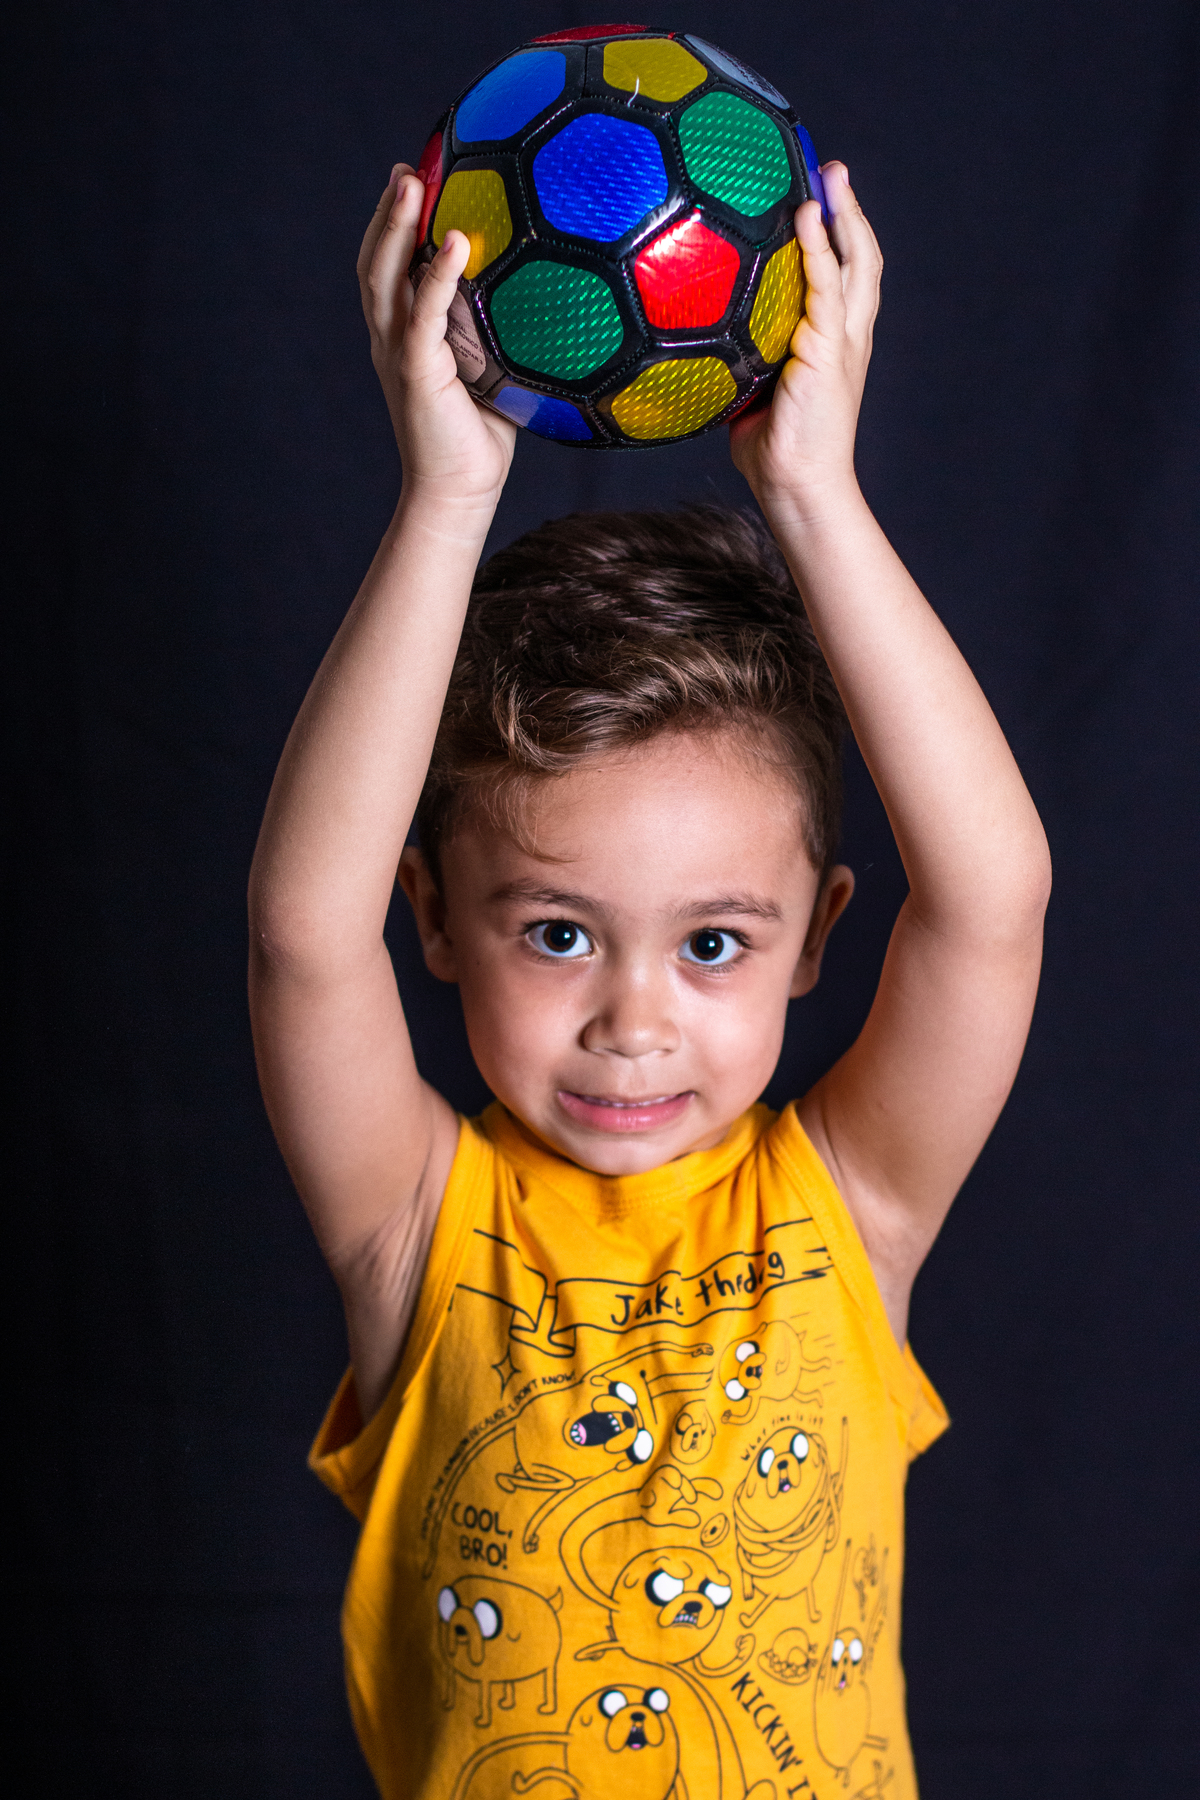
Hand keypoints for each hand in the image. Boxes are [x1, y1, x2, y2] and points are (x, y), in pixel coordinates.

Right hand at [357, 167, 515, 510]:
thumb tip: (548, 302)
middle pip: (375, 261)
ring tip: (410, 181)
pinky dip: (436, 276)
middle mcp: (391, 339)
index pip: (389, 270)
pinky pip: (423, 314)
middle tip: (405, 167)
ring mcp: (397, 353)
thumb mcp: (494, 375)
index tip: (411, 180)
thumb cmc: (482, 438)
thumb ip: (503, 336)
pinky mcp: (415, 371)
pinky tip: (453, 241)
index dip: (393, 226)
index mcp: (405, 337)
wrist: (460, 491)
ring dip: (395, 226)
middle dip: (386, 212)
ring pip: (385, 277)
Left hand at [730, 163, 880, 516]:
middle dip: (851, 212)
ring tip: (829, 177)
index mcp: (834, 344)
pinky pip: (825, 285)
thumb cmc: (773, 450)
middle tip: (834, 171)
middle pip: (861, 259)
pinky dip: (818, 247)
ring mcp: (842, 340)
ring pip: (854, 262)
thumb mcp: (754, 393)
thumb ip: (741, 360)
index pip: (844, 278)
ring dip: (843, 215)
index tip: (821, 201)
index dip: (839, 237)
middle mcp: (847, 336)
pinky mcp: (828, 349)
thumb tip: (697, 344)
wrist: (795, 486)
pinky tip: (805, 217)